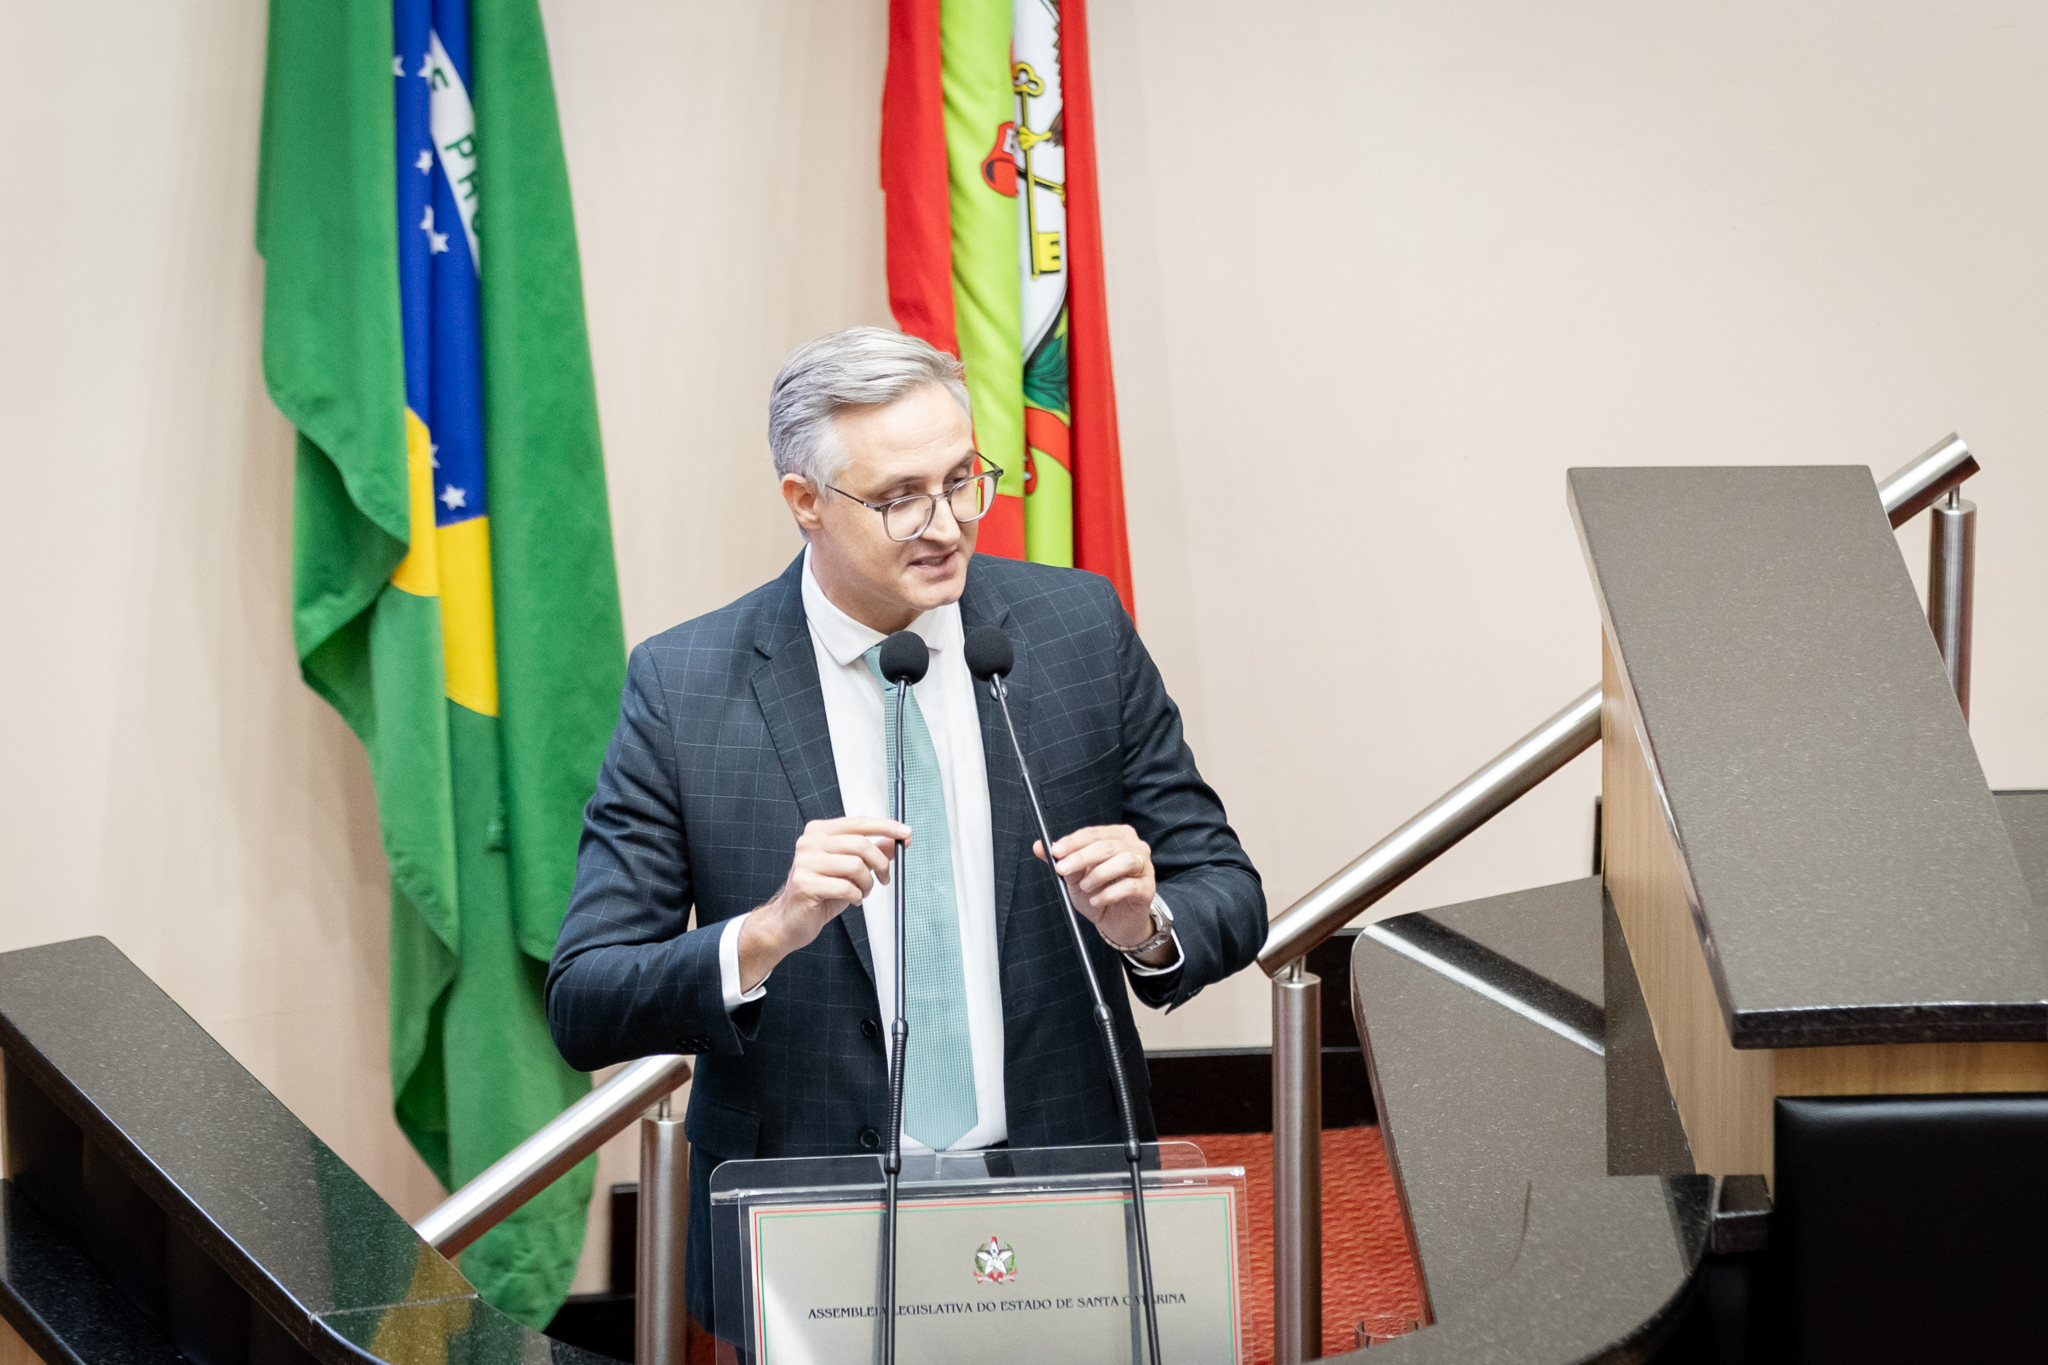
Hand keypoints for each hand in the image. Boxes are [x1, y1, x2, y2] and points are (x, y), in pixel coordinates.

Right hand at [739, 817, 909, 990]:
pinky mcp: (805, 884)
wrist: (791, 920)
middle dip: (880, 864)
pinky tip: (851, 899)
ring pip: (855, 866)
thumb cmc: (820, 892)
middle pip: (860, 845)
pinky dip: (856, 896)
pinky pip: (845, 887)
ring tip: (862, 892)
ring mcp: (805, 863)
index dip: (886, 827)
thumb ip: (871, 852)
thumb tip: (896, 841)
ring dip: (867, 884)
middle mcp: (809, 842)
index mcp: (819, 832)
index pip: (859, 823)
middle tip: (885, 878)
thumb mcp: (850, 869)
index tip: (905, 833)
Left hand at [1034, 824, 1165, 960]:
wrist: (1116, 922)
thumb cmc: (1098, 893)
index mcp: (1117, 837)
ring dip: (1099, 873)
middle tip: (1062, 869)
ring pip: (1124, 861)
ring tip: (1085, 886)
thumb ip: (1060, 860)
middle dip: (1082, 857)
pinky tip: (1097, 900)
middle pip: (1108, 845)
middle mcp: (1135, 847)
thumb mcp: (1074, 876)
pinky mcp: (1148, 888)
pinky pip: (1130, 886)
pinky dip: (1109, 893)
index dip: (1074, 842)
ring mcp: (1145, 867)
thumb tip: (1039, 846)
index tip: (1056, 851)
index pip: (1094, 833)